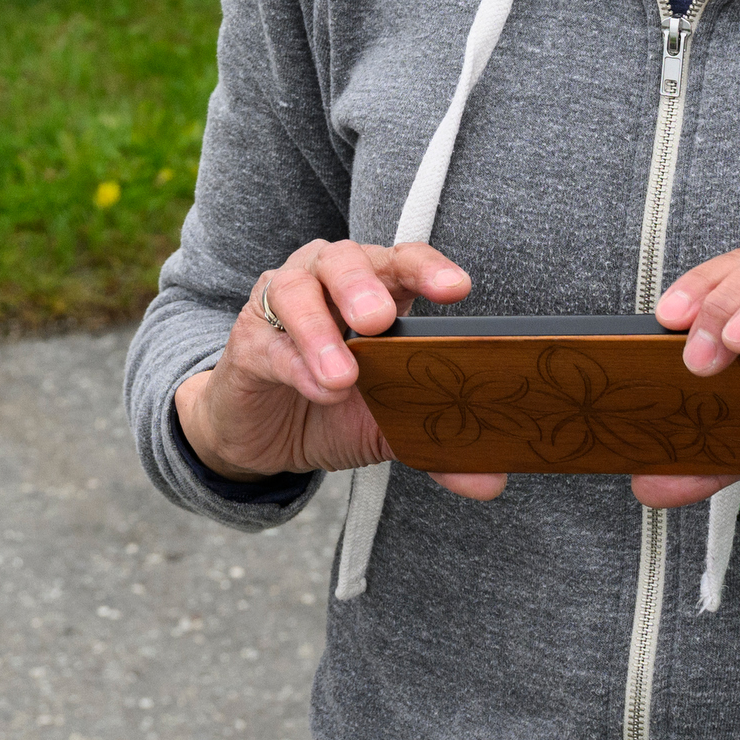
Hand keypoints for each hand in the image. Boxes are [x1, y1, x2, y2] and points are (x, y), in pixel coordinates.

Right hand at [170, 240, 487, 491]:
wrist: (263, 434)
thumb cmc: (333, 405)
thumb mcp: (390, 426)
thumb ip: (437, 444)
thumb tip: (490, 481)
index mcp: (375, 288)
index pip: (404, 262)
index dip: (428, 269)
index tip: (456, 289)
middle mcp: (327, 280)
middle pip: (346, 258)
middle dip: (365, 285)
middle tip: (380, 320)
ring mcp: (281, 304)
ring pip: (297, 289)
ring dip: (320, 329)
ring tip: (344, 374)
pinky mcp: (249, 342)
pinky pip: (270, 343)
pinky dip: (295, 365)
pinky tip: (317, 389)